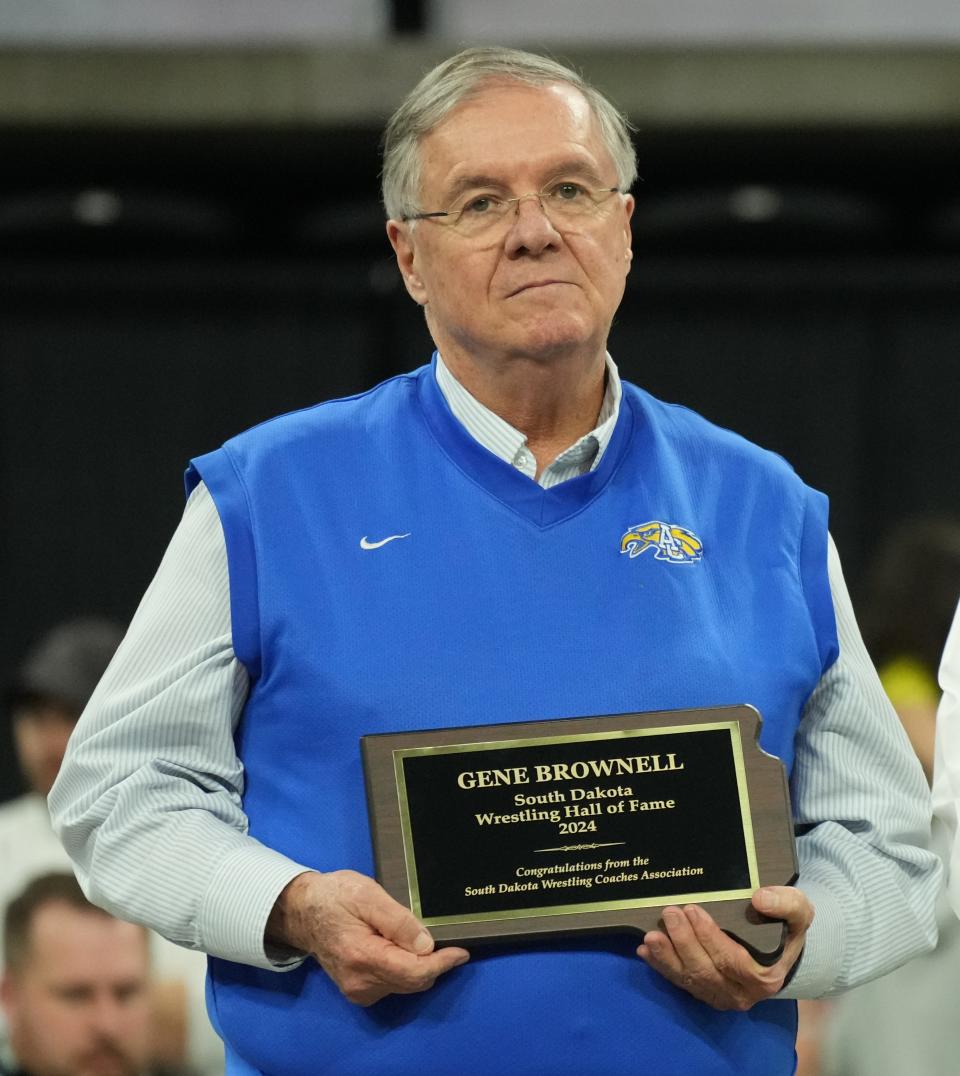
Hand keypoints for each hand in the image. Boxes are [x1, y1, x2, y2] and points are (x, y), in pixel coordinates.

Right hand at [267, 870, 469, 1005]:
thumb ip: (398, 921)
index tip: (461, 951)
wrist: (302, 911)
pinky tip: (403, 948)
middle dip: (435, 963)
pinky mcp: (358, 992)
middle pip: (414, 982)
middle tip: (446, 938)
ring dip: (420, 966)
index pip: (415, 972)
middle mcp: (361, 983)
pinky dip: (406, 970)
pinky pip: (394, 985)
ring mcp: (358, 991)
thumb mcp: (368, 896)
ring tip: (418, 938)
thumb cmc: (335, 897)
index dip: (443, 963)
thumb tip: (427, 945)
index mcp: (363, 958)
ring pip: (406, 985)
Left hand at [636, 886, 813, 1010]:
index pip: (731, 960)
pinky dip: (660, 967)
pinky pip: (679, 983)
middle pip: (705, 970)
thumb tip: (760, 899)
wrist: (780, 951)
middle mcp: (740, 994)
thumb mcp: (798, 913)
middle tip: (669, 913)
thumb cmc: (786, 929)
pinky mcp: (704, 992)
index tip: (692, 910)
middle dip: (684, 942)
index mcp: (764, 978)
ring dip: (667, 958)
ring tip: (651, 936)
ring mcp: (719, 995)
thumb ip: (788, 905)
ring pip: (689, 980)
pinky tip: (645, 952)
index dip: (709, 937)